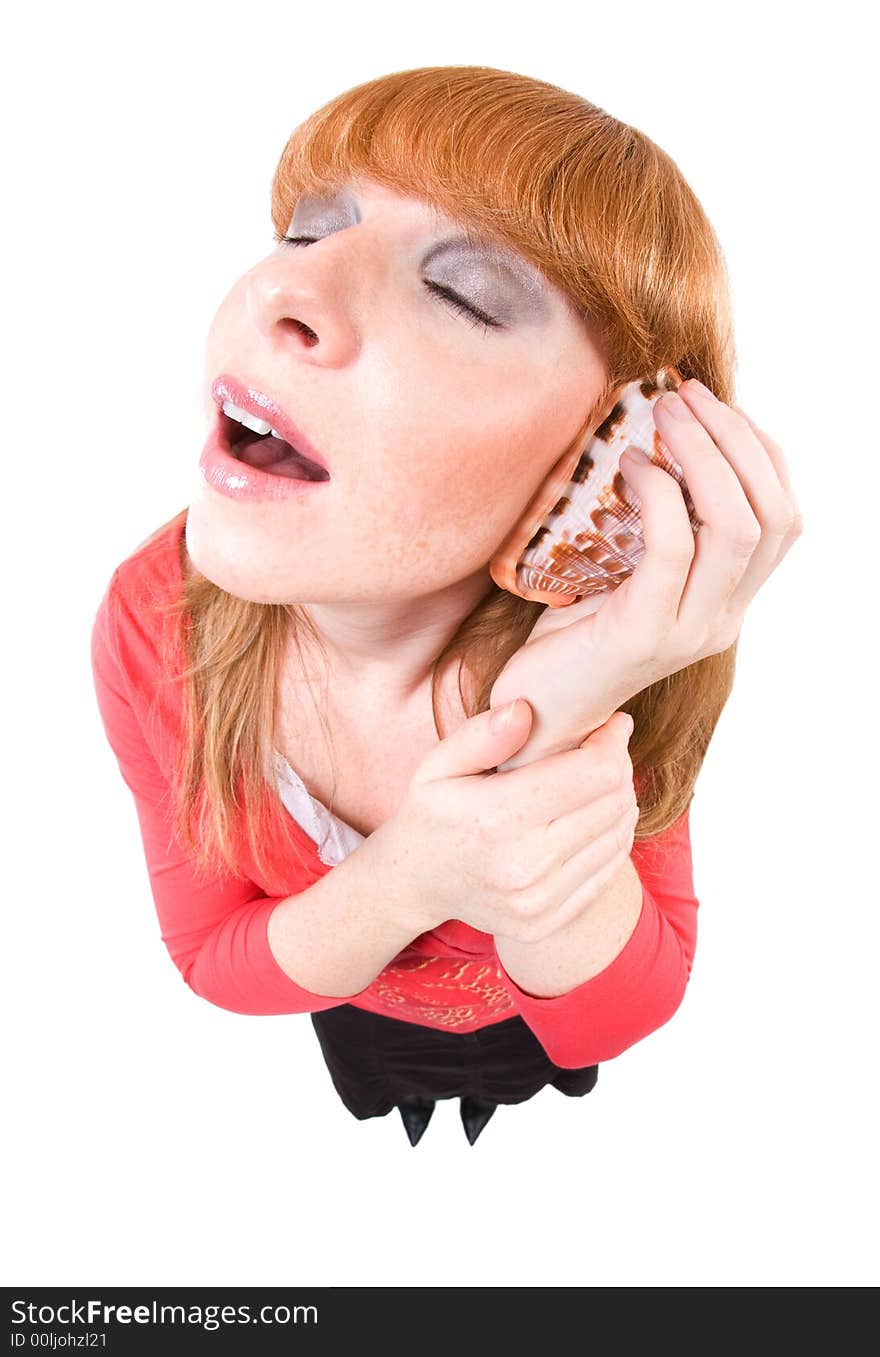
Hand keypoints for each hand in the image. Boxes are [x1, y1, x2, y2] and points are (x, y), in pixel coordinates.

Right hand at [368, 700, 638, 942]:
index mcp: (495, 819)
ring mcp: (538, 901)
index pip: (593, 773)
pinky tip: (593, 816)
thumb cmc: (432, 810)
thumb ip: (482, 735)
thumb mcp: (438, 763)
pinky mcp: (549, 921)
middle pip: (614, 801)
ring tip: (597, 781)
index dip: (611, 741)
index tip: (609, 724)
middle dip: (618, 766)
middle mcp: (522, 866)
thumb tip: (525, 710)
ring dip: (620, 800)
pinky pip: (610, 869)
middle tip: (603, 749)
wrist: (415, 882)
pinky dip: (612, 836)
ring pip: (619, 835)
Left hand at [489, 379, 803, 768]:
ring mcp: (690, 633)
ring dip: (703, 455)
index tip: (712, 406)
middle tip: (684, 395)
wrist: (533, 718)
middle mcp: (723, 622)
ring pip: (736, 529)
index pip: (782, 519)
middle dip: (735, 440)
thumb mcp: (624, 576)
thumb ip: (655, 531)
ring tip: (663, 414)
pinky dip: (658, 496)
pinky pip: (673, 550)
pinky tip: (630, 468)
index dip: (759, 452)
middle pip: (773, 516)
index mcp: (728, 604)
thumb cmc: (568, 638)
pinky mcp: (643, 637)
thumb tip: (654, 442)